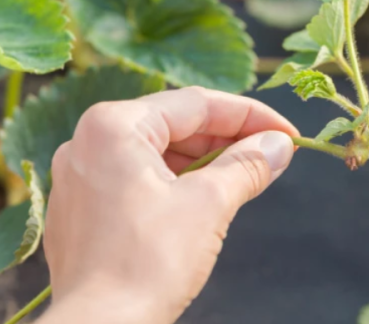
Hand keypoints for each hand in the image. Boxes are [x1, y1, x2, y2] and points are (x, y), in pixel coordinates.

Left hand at [37, 87, 297, 323]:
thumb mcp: (210, 204)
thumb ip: (248, 165)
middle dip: (229, 139)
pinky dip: (177, 183)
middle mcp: (87, 142)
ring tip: (249, 175)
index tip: (288, 132)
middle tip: (274, 153)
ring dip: (206, 161)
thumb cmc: (147, 264)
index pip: (196, 104)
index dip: (250, 115)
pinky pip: (138, 179)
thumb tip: (279, 146)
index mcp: (113, 126)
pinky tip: (210, 197)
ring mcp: (80, 177)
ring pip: (157, 153)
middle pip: (174, 125)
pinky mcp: (83, 210)